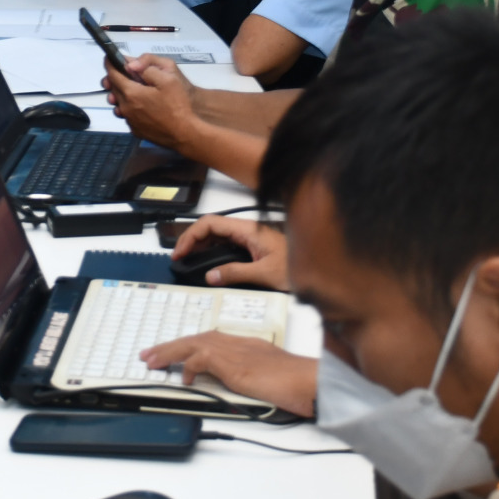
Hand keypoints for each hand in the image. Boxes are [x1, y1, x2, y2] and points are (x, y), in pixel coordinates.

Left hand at [103, 55, 197, 149]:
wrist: (186, 133)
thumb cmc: (179, 107)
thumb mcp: (168, 79)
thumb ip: (147, 69)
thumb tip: (131, 65)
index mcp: (132, 93)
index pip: (113, 75)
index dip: (110, 64)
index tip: (109, 58)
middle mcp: (127, 108)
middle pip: (114, 89)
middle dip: (115, 78)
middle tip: (122, 71)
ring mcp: (131, 121)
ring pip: (119, 103)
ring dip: (122, 94)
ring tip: (132, 89)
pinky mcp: (136, 130)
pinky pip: (128, 115)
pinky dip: (130, 108)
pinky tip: (142, 106)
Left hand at [140, 333, 316, 417]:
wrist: (309, 381)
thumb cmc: (297, 383)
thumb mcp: (268, 378)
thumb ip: (251, 377)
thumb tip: (240, 386)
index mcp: (247, 345)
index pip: (210, 340)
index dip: (189, 346)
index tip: (174, 353)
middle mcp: (239, 343)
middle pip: (196, 338)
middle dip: (171, 346)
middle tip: (150, 355)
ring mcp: (236, 351)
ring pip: (193, 344)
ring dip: (170, 352)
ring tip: (152, 362)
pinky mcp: (234, 363)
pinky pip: (203, 358)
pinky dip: (190, 366)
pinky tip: (186, 377)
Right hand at [171, 215, 289, 290]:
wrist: (318, 268)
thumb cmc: (298, 267)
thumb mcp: (265, 274)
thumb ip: (235, 273)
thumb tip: (210, 275)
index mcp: (248, 230)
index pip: (210, 223)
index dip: (191, 235)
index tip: (180, 252)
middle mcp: (247, 230)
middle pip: (211, 227)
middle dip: (191, 239)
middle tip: (179, 258)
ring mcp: (249, 237)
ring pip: (217, 235)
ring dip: (200, 244)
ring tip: (187, 259)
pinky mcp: (252, 246)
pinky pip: (225, 244)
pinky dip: (210, 250)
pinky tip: (205, 261)